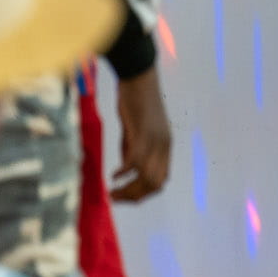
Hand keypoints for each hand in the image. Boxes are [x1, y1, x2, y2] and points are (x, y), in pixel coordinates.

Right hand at [109, 68, 173, 201]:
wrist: (139, 77)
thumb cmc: (136, 101)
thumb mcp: (136, 130)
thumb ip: (133, 149)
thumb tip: (127, 171)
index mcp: (165, 147)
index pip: (161, 180)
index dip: (144, 193)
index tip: (125, 197)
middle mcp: (164, 146)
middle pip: (155, 183)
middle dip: (135, 196)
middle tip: (115, 199)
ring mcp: (155, 140)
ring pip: (147, 177)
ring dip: (128, 189)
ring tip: (112, 193)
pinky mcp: (143, 133)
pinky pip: (135, 161)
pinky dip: (124, 172)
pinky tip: (113, 176)